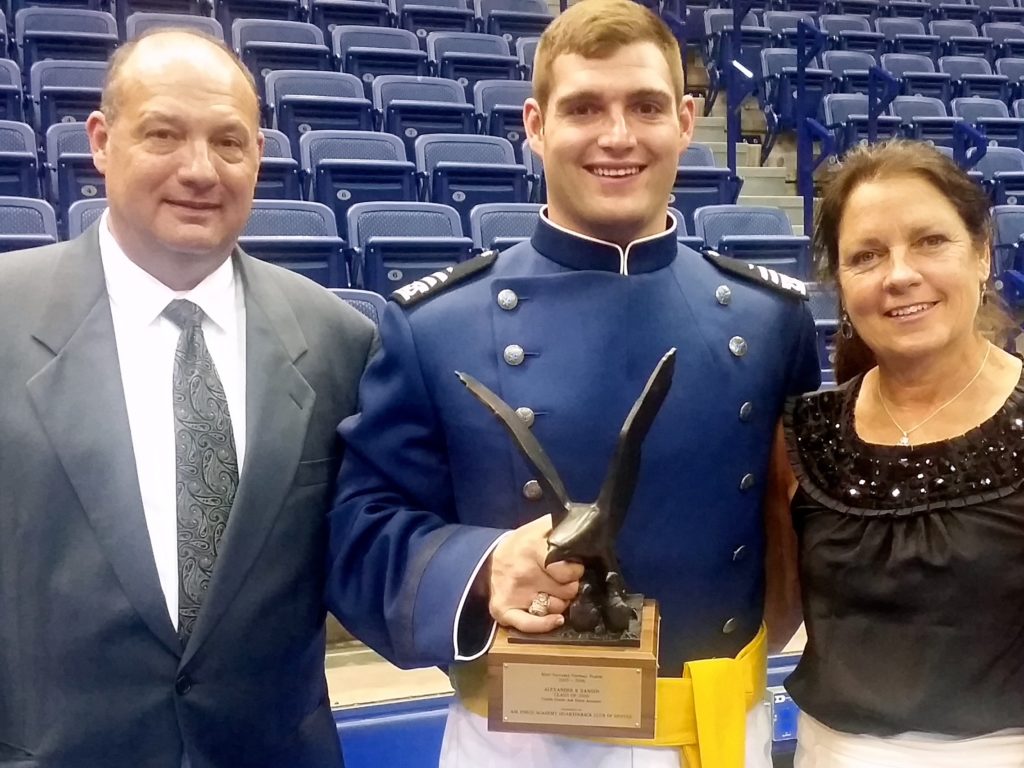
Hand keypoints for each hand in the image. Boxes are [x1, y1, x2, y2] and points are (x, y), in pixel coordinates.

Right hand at [488, 514, 583, 632]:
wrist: (493, 555)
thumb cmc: (523, 542)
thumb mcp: (542, 527)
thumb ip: (561, 525)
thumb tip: (583, 526)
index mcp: (533, 549)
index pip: (568, 570)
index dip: (576, 570)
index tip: (576, 566)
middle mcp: (523, 573)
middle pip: (567, 590)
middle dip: (571, 585)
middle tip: (566, 580)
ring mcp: (513, 593)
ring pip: (555, 607)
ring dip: (561, 601)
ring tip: (555, 592)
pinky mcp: (502, 609)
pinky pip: (528, 625)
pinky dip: (544, 625)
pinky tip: (556, 620)